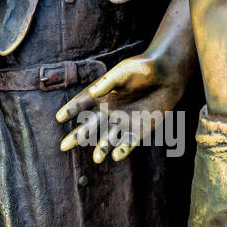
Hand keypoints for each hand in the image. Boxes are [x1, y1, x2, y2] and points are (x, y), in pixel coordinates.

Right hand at [56, 54, 183, 162]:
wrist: (168, 76)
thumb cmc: (144, 69)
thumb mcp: (125, 71)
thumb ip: (109, 82)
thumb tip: (93, 92)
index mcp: (102, 94)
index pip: (82, 103)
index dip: (71, 109)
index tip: (59, 117)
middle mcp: (109, 110)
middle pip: (89, 126)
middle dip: (77, 136)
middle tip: (63, 146)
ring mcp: (123, 122)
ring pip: (108, 139)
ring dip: (102, 149)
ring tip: (97, 158)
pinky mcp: (138, 130)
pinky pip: (128, 143)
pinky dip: (122, 150)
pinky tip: (116, 156)